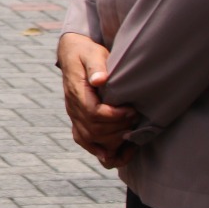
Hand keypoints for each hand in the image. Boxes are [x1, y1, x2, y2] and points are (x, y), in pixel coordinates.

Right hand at [58, 32, 136, 167]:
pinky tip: (113, 155)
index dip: (114, 116)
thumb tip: (99, 80)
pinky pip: (83, 140)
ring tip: (130, 138)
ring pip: (88, 139)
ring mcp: (74, 115)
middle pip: (93, 130)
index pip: (93, 113)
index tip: (132, 110)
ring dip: (111, 142)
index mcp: (76, 91)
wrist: (73, 54)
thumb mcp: (92, 53)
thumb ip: (96, 66)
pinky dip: (97, 150)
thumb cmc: (86, 53)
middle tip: (136, 119)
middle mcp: (73, 106)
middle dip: (118, 128)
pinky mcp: (78, 119)